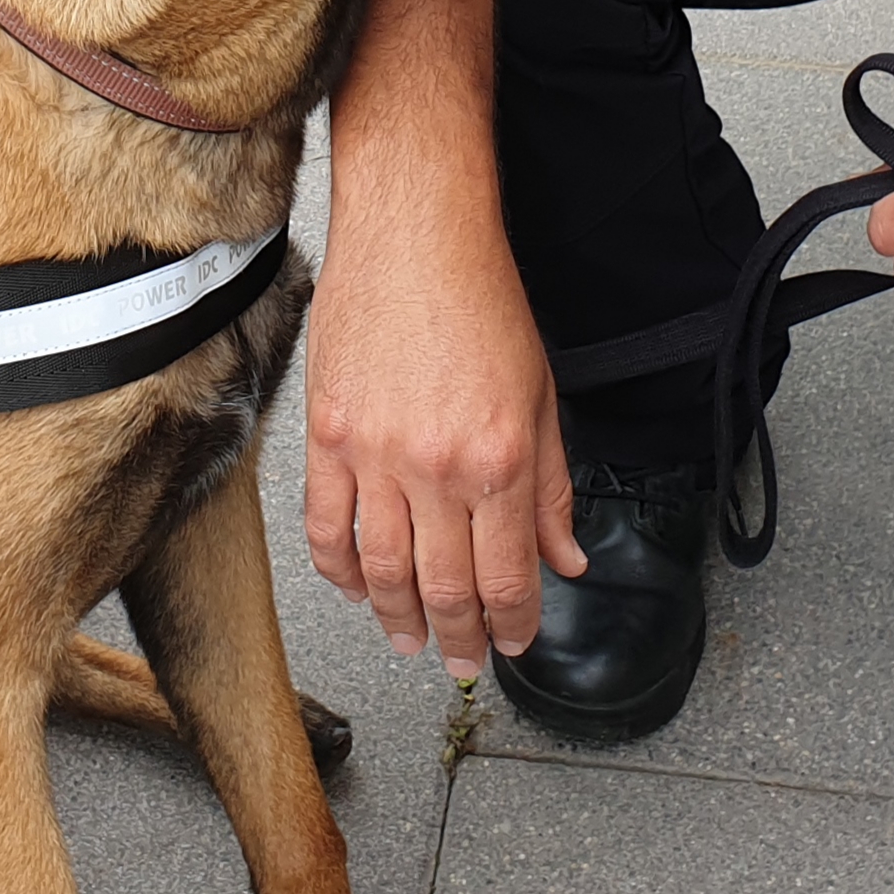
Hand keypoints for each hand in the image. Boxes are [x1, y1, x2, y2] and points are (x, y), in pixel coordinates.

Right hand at [302, 224, 586, 676]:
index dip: (513, 625)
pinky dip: (339, 571)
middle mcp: (436, 468)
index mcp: (499, 460)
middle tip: (464, 660)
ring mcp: (374, 456)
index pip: (508, 577)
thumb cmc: (482, 299)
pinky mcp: (327, 436)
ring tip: (410, 639)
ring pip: (382, 572)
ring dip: (398, 618)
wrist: (415, 233)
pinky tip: (356, 587)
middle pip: (445, 588)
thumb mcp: (544, 395)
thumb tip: (568, 559)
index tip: (515, 643)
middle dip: (460, 638)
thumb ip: (553, 488)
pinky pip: (326, 529)